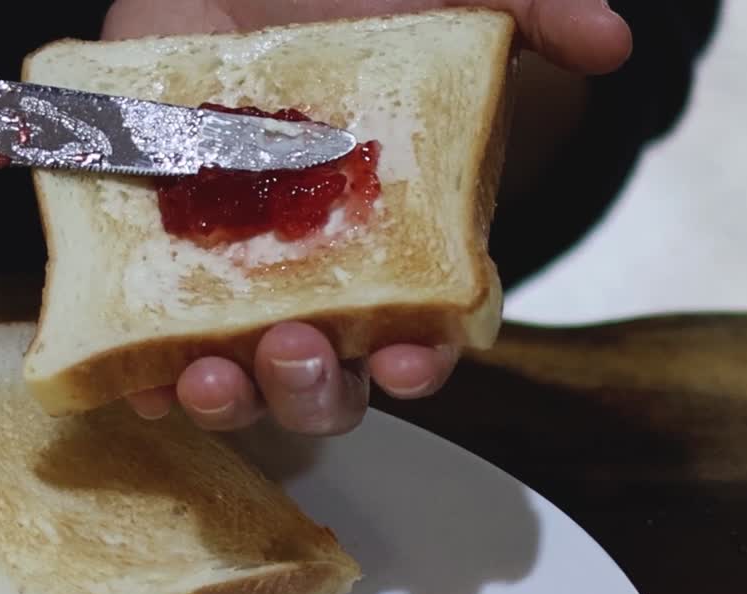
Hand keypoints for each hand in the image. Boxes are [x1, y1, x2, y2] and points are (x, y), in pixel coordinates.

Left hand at [110, 1, 632, 435]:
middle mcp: (318, 290)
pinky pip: (145, 353)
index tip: (405, 356)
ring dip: (229, 399)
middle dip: (314, 390)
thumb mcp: (449, 0)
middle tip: (297, 350)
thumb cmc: (346, 6)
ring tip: (212, 376)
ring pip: (239, 382)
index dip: (418, 361)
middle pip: (328, 384)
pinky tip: (133, 378)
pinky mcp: (158, 271)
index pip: (420, 337)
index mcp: (396, 255)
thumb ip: (536, 13)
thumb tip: (613, 41)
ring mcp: (232, 289)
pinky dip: (140, 379)